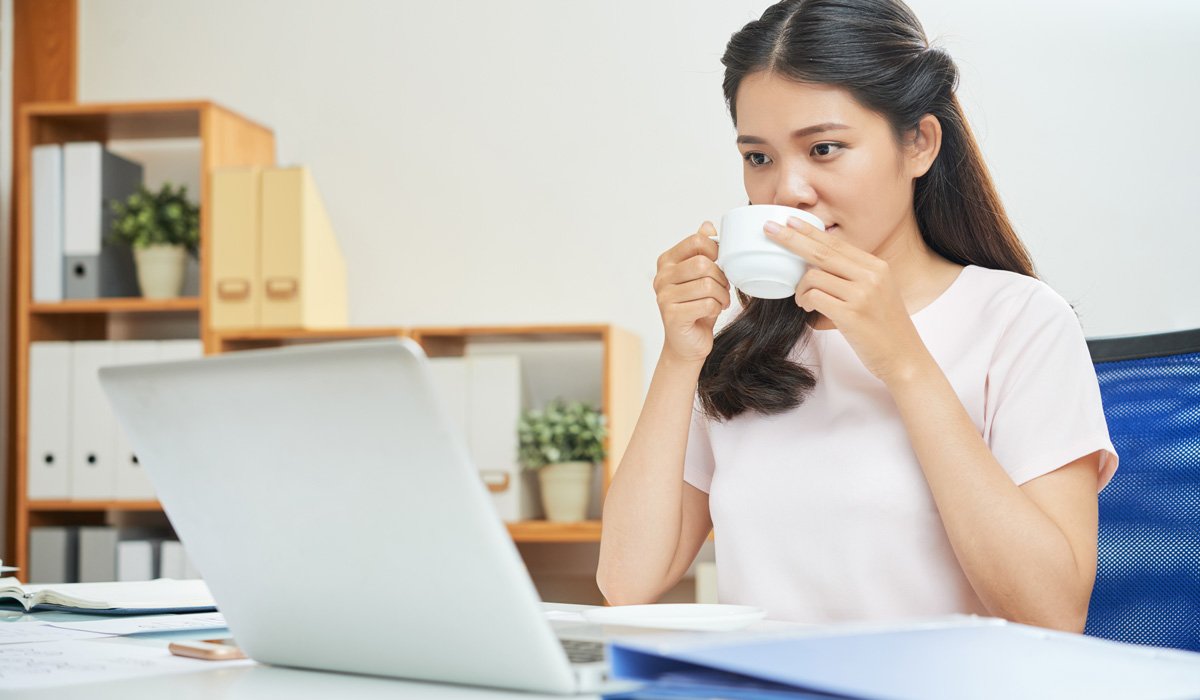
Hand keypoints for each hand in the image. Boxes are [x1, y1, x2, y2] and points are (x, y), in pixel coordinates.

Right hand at [653, 222, 731, 364]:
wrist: (687, 343)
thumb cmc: (696, 307)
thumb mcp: (702, 275)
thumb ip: (702, 250)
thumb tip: (707, 225)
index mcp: (667, 262)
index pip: (697, 241)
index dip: (716, 251)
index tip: (721, 265)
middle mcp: (661, 277)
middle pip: (703, 264)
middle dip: (721, 277)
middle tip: (723, 289)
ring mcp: (664, 296)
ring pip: (707, 285)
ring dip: (721, 296)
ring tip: (720, 302)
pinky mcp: (672, 315)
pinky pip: (706, 304)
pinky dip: (716, 308)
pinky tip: (712, 312)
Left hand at [763, 216, 930, 383]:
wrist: (904, 357)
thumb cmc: (885, 327)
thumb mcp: (876, 292)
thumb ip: (853, 275)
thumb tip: (816, 262)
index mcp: (877, 267)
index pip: (836, 243)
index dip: (810, 232)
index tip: (789, 221)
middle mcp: (871, 276)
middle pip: (822, 252)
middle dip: (792, 239)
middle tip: (770, 230)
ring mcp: (862, 294)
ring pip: (814, 276)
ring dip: (801, 288)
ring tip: (803, 300)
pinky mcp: (851, 314)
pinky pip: (814, 297)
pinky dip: (805, 301)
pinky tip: (808, 309)